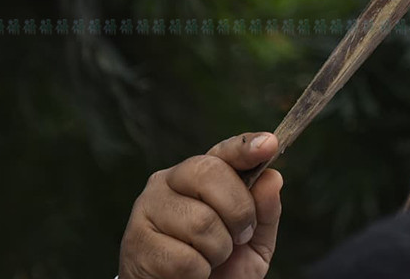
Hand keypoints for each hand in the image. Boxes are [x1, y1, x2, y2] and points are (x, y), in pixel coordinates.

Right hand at [119, 133, 283, 278]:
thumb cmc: (221, 267)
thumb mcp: (253, 241)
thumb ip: (265, 211)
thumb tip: (273, 178)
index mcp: (200, 174)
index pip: (223, 151)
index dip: (245, 147)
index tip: (269, 144)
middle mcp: (168, 181)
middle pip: (210, 175)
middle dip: (238, 211)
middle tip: (239, 237)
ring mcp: (147, 208)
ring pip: (200, 221)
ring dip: (218, 251)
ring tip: (209, 258)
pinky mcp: (136, 242)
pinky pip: (184, 258)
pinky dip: (198, 273)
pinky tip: (191, 273)